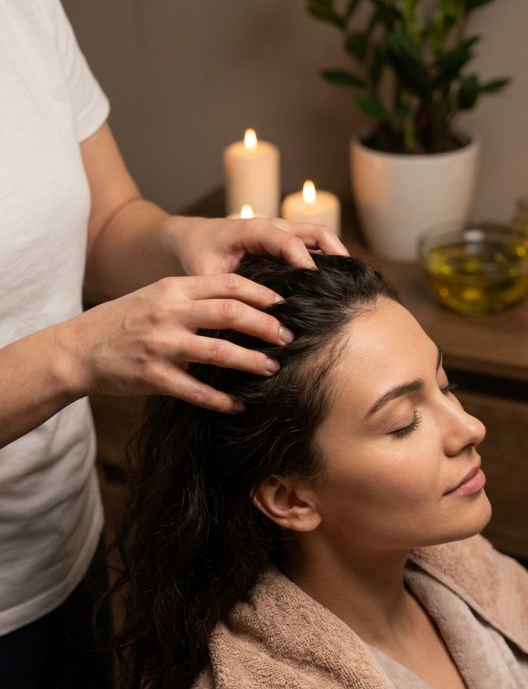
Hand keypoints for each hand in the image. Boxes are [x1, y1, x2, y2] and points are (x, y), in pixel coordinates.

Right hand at [58, 272, 294, 411]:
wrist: (78, 349)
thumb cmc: (122, 322)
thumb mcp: (155, 297)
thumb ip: (192, 296)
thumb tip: (240, 301)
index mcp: (172, 289)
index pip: (227, 284)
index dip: (260, 293)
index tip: (284, 304)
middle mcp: (168, 313)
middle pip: (230, 314)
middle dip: (266, 326)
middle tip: (287, 338)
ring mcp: (161, 346)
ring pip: (218, 352)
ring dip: (251, 361)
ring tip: (272, 368)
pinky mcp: (153, 377)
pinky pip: (196, 391)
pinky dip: (221, 400)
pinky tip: (238, 404)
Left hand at [160, 215, 348, 275]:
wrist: (194, 237)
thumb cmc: (198, 255)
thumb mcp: (203, 274)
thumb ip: (221, 292)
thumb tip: (239, 322)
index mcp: (251, 230)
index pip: (284, 240)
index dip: (301, 258)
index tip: (314, 279)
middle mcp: (272, 226)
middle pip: (314, 232)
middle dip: (334, 253)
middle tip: (347, 281)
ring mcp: (283, 231)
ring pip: (320, 236)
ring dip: (337, 256)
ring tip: (350, 284)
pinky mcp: (288, 240)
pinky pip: (316, 244)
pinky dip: (330, 259)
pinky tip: (337, 284)